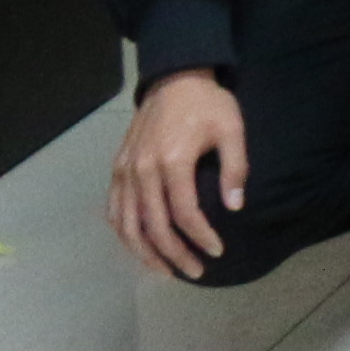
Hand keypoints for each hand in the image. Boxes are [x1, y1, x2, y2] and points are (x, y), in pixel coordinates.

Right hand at [107, 70, 244, 277]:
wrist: (174, 79)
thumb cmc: (208, 104)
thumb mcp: (232, 128)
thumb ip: (235, 167)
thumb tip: (235, 207)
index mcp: (172, 161)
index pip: (184, 213)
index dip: (200, 236)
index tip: (217, 251)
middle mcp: (142, 171)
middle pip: (153, 226)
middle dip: (174, 254)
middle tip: (195, 271)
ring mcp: (124, 172)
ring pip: (128, 225)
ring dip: (145, 253)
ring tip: (166, 270)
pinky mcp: (116, 170)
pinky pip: (114, 211)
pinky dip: (124, 233)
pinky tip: (138, 247)